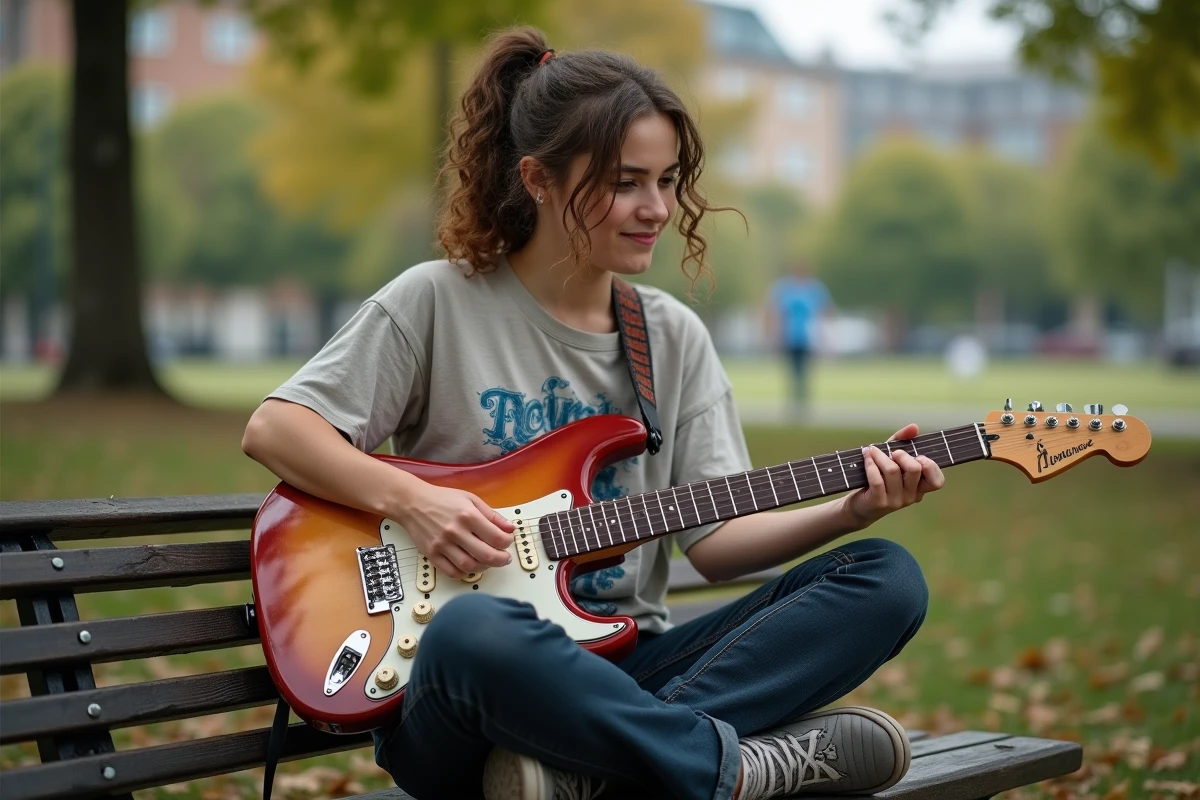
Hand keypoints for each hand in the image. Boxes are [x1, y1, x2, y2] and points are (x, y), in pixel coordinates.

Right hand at [392, 483, 514, 578]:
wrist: (412, 503)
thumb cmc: (442, 499)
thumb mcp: (470, 499)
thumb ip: (492, 515)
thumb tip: (510, 528)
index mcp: (468, 515)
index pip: (496, 537)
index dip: (507, 542)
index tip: (507, 541)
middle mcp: (455, 531)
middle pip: (486, 555)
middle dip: (501, 559)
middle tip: (505, 558)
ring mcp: (442, 545)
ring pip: (470, 567)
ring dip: (484, 567)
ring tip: (488, 562)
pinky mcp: (432, 554)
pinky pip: (452, 572)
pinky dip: (464, 573)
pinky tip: (470, 566)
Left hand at [844, 423, 945, 528]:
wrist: (859, 505)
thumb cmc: (879, 478)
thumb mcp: (892, 458)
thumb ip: (903, 442)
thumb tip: (914, 427)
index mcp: (920, 488)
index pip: (937, 481)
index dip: (929, 466)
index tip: (916, 456)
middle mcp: (911, 496)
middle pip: (914, 469)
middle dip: (902, 455)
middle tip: (892, 453)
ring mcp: (896, 501)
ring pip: (892, 471)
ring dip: (880, 455)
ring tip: (872, 450)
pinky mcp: (879, 502)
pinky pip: (877, 479)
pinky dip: (871, 464)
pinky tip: (866, 457)